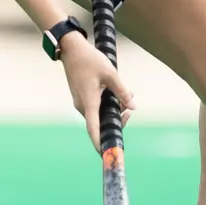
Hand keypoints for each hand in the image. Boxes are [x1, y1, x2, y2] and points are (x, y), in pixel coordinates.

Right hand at [60, 34, 134, 151]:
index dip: (99, 143)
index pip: (93, 128)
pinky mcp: (82, 97)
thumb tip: (134, 107)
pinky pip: (96, 107)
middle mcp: (83, 106)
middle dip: (116, 120)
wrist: (71, 49)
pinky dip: (107, 104)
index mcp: (89, 102)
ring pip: (100, 114)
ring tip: (126, 97)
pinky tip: (117, 94)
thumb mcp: (110, 73)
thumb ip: (122, 91)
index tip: (105, 155)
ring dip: (113, 110)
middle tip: (129, 111)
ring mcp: (81, 102)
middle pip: (100, 122)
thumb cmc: (90, 60)